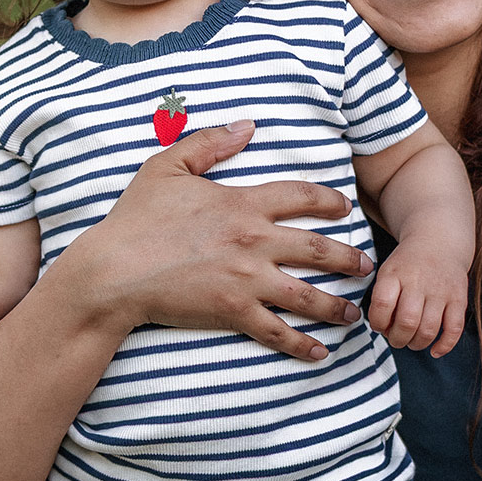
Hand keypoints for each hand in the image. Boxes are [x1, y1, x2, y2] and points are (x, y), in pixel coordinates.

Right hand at [82, 120, 373, 362]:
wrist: (114, 271)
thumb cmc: (136, 219)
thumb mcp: (167, 167)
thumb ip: (210, 143)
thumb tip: (247, 126)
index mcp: (242, 204)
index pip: (301, 197)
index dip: (329, 201)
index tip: (345, 208)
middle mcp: (254, 241)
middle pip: (319, 249)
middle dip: (349, 259)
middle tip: (367, 267)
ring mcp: (247, 280)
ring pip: (308, 295)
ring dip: (336, 306)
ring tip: (354, 314)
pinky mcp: (234, 312)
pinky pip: (278, 331)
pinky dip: (302, 345)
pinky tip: (320, 353)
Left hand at [368, 235, 467, 356]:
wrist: (438, 241)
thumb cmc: (407, 265)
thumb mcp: (387, 272)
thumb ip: (382, 299)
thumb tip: (384, 331)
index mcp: (395, 273)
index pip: (383, 304)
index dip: (378, 323)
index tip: (379, 325)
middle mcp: (419, 281)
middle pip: (407, 322)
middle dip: (397, 339)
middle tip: (396, 338)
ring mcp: (441, 290)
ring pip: (429, 329)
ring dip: (417, 344)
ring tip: (412, 341)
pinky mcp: (459, 298)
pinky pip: (454, 329)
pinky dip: (444, 346)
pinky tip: (435, 351)